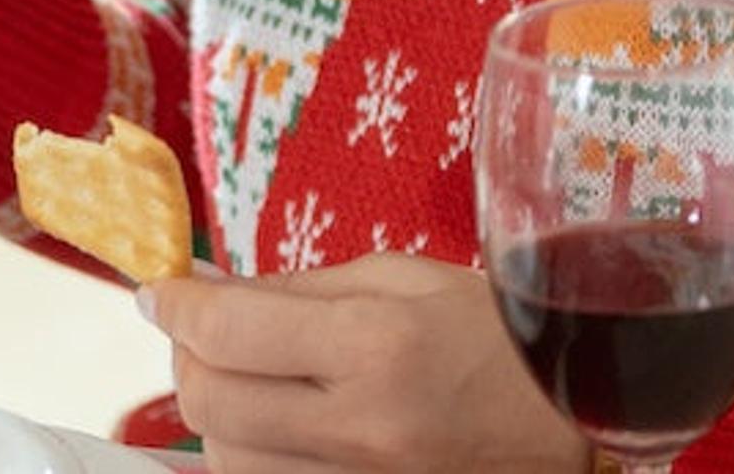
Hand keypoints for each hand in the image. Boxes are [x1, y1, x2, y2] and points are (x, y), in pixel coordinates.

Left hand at [144, 255, 585, 473]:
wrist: (576, 415)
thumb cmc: (494, 333)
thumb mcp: (401, 279)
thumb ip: (295, 288)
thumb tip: (204, 288)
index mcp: (375, 346)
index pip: (229, 328)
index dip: (175, 304)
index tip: (157, 289)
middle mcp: (362, 429)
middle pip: (210, 403)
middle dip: (186, 355)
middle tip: (198, 328)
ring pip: (227, 461)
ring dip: (214, 412)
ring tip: (240, 375)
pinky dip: (250, 455)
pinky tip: (267, 424)